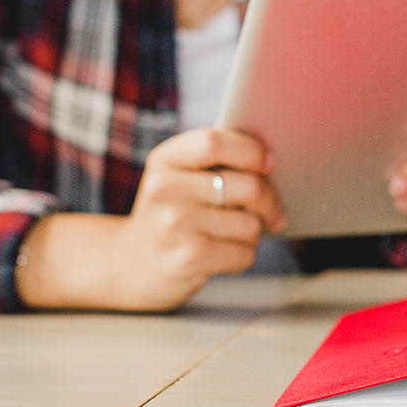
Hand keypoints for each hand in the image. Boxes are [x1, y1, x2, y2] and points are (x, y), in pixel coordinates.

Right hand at [16, 128, 285, 310]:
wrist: (133, 265)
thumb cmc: (172, 214)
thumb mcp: (179, 178)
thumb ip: (214, 161)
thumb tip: (271, 157)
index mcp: (165, 160)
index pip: (215, 141)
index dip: (251, 151)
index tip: (269, 163)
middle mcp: (165, 189)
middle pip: (247, 186)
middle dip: (269, 200)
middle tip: (273, 211)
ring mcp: (174, 224)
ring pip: (250, 224)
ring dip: (254, 232)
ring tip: (237, 234)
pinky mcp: (188, 258)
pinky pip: (243, 253)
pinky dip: (244, 256)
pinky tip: (226, 254)